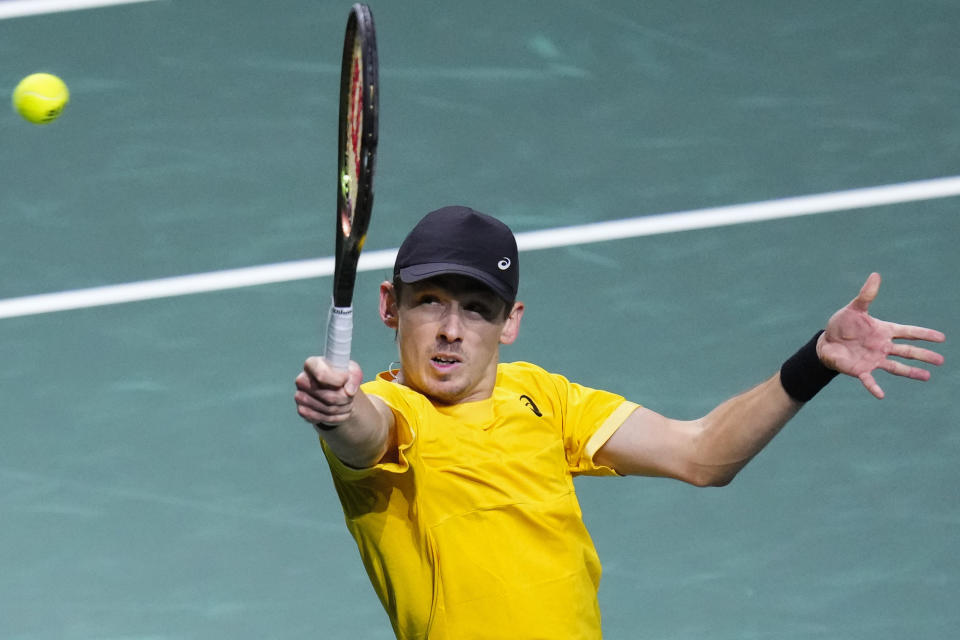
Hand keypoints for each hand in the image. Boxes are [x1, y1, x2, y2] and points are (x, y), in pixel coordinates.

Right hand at [294, 357, 363, 427]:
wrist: (333, 388)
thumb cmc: (342, 376)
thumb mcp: (352, 372)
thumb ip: (354, 378)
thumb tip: (349, 392)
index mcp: (312, 364)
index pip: (322, 375)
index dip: (338, 380)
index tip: (346, 379)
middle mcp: (301, 379)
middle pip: (329, 397)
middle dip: (346, 399)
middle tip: (351, 397)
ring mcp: (299, 396)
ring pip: (327, 409)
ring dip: (343, 409)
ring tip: (347, 403)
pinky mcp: (302, 410)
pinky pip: (321, 418)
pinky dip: (336, 418)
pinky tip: (339, 411)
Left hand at [818, 273, 944, 398]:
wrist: (826, 342)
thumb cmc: (842, 325)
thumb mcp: (854, 308)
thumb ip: (866, 295)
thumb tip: (876, 275)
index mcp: (884, 331)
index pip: (908, 332)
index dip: (924, 335)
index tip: (941, 338)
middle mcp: (882, 347)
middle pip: (907, 351)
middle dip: (923, 355)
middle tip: (941, 360)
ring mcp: (874, 359)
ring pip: (896, 367)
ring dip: (911, 372)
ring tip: (927, 376)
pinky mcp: (861, 370)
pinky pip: (870, 380)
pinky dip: (874, 388)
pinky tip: (881, 395)